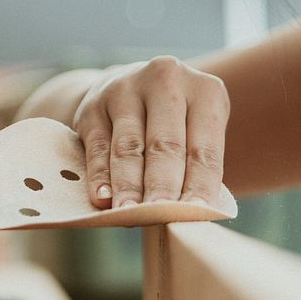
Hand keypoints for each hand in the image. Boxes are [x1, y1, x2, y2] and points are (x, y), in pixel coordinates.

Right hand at [72, 56, 230, 209]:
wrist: (131, 88)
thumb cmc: (178, 125)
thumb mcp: (198, 133)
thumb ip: (196, 169)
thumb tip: (191, 215)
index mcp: (206, 91)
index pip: (204, 149)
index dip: (200, 187)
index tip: (195, 217)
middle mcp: (167, 80)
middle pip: (165, 145)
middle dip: (163, 188)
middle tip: (162, 218)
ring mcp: (126, 88)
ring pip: (129, 147)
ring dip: (129, 187)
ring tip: (130, 216)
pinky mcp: (94, 105)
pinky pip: (98, 147)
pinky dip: (100, 176)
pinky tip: (102, 200)